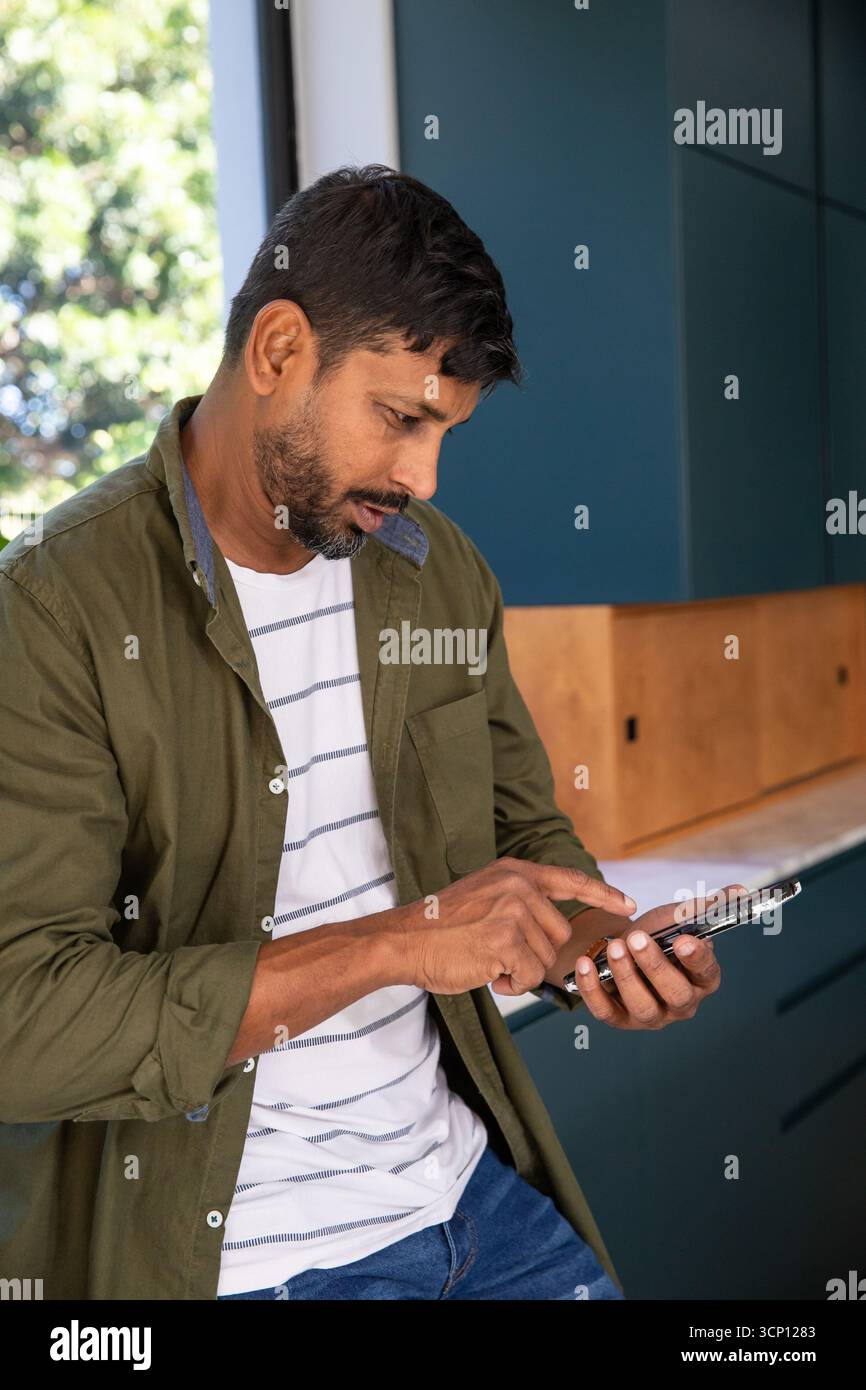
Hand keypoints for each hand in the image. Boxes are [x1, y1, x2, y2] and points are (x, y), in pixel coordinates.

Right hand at [392, 857, 635, 995]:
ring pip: (545, 960)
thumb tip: (553, 932)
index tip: (627, 904)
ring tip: (486, 961)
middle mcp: (519, 886)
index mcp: (515, 872)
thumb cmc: (440, 928)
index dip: (603, 894)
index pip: (571, 880)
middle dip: (534, 955)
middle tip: (498, 955)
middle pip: (558, 935)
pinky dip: (511, 985)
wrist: (403, 941)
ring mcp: (514, 911)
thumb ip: (519, 903)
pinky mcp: (507, 939)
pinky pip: (529, 977)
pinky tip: (486, 974)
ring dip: (520, 971)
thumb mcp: (484, 896)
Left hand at [570, 883, 747, 1030]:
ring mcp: (652, 1016)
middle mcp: (681, 1003)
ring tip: (613, 946)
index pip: (706, 972)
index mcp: (702, 978)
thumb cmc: (658, 935)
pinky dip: (593, 990)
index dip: (696, 958)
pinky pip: (606, 1013)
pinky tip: (585, 964)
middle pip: (676, 994)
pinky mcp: (620, 1020)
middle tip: (637, 939)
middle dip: (656, 966)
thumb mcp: (679, 917)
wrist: (622, 947)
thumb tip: (741, 892)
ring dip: (626, 976)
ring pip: (643, 1006)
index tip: (683, 939)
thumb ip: (707, 906)